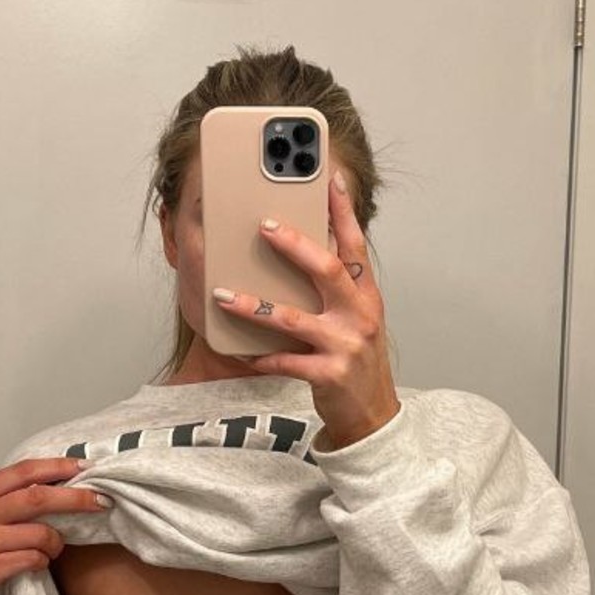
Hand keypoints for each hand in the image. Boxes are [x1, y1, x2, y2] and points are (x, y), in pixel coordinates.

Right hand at [0, 458, 109, 594]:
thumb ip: (1, 500)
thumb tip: (48, 487)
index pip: (24, 471)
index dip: (58, 467)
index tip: (84, 468)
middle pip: (40, 498)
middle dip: (76, 498)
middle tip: (100, 501)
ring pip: (41, 533)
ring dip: (57, 541)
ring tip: (53, 547)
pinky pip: (32, 560)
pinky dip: (42, 561)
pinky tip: (37, 563)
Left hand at [212, 170, 400, 449]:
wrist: (372, 414)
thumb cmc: (356, 359)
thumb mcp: (356, 318)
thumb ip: (335, 288)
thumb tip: (301, 251)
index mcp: (366, 295)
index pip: (355, 244)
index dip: (343, 211)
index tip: (329, 179)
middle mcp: (360, 315)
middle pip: (328, 270)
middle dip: (294, 245)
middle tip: (264, 225)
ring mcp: (345, 346)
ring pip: (293, 318)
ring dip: (255, 306)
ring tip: (223, 294)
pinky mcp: (328, 375)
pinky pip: (285, 361)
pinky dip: (260, 356)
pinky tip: (240, 351)